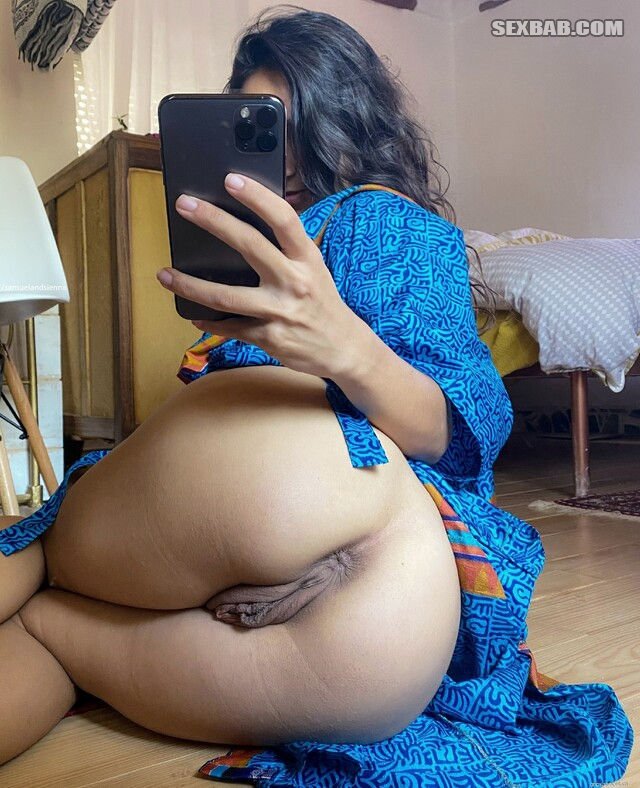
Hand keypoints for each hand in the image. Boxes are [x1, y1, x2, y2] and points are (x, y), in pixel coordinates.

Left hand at [156, 173, 362, 377]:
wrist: (344, 349)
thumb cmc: (322, 304)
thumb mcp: (314, 270)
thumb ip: (286, 250)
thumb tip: (245, 224)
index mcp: (307, 259)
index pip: (284, 219)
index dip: (257, 197)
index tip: (231, 179)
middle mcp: (295, 282)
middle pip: (250, 245)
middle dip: (214, 221)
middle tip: (184, 204)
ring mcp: (281, 312)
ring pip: (228, 296)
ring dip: (191, 285)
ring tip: (165, 275)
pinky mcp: (270, 338)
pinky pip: (232, 327)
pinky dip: (210, 321)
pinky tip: (193, 314)